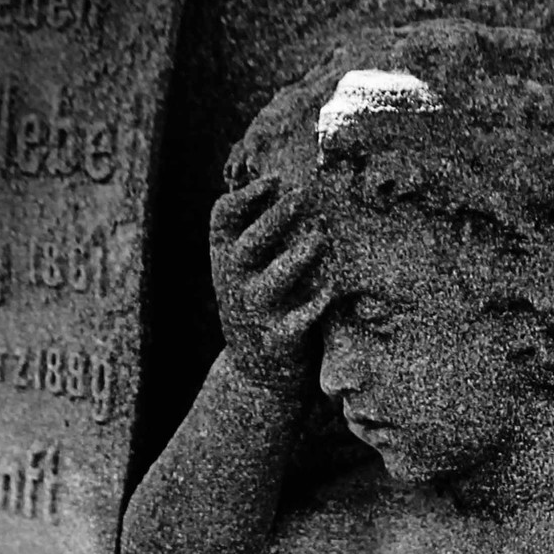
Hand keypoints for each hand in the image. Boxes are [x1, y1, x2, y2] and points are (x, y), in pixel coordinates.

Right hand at [211, 176, 330, 395]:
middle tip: (303, 196)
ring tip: (321, 237)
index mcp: (224, 258)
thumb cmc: (262, 307)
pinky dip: (314, 306)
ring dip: (297, 257)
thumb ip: (260, 234)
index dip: (246, 196)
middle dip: (275, 218)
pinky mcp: (278, 341)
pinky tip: (331, 290)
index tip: (275, 179)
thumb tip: (286, 184)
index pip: (222, 217)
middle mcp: (234, 284)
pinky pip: (296, 323)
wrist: (256, 375)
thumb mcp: (249, 270)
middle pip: (249, 244)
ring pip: (272, 281)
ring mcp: (254, 314)